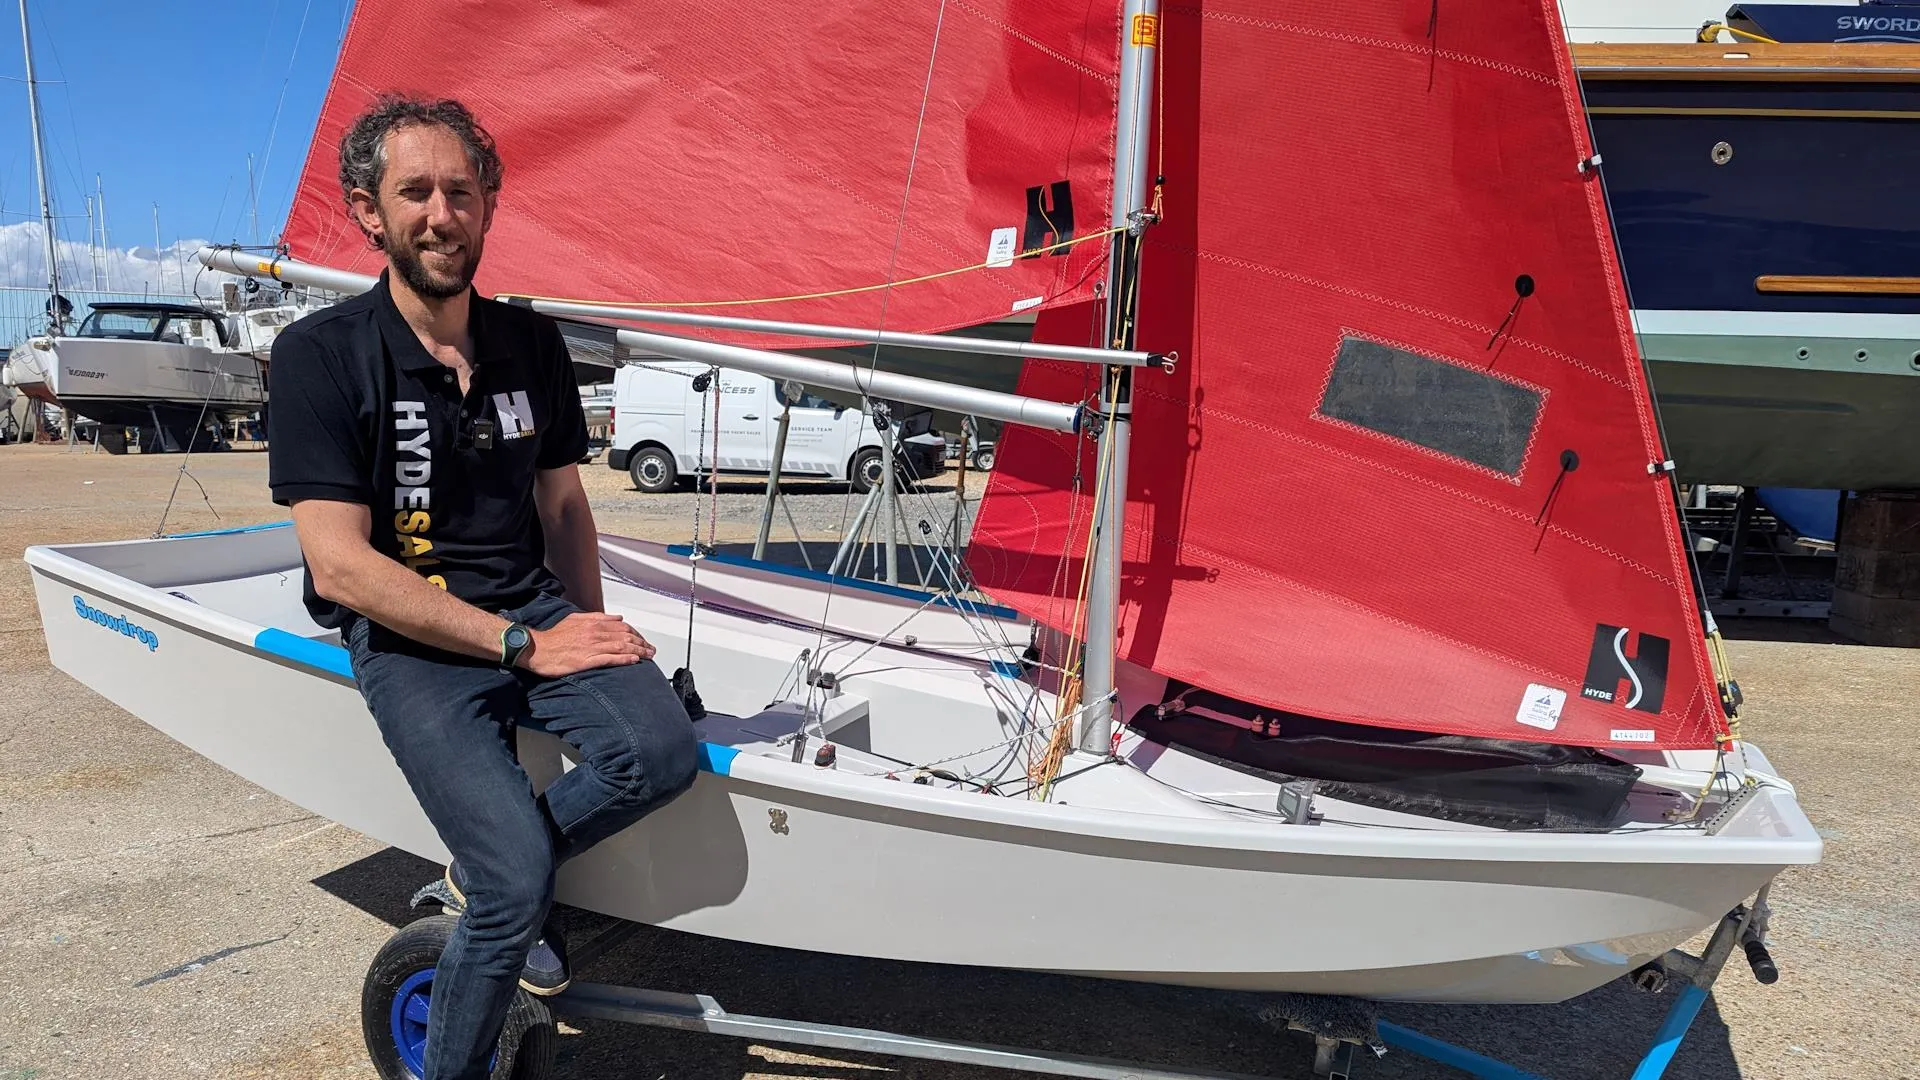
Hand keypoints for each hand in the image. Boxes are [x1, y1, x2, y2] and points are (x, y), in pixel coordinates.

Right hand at [520, 613, 655, 675]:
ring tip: (649, 656)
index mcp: (593, 623)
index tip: (643, 640)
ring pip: (622, 647)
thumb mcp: (576, 618)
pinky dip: (624, 659)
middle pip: (626, 637)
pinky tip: (634, 661)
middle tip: (651, 650)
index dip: (636, 634)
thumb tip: (617, 617)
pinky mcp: (586, 661)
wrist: (536, 648)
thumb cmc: (554, 635)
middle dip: (642, 643)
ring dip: (639, 651)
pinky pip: (610, 659)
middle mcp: (595, 633)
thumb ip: (598, 617)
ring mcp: (592, 647)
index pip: (622, 627)